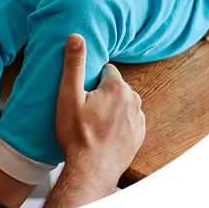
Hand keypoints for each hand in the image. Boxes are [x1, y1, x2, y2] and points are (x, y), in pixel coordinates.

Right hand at [55, 34, 144, 190]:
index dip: (92, 79)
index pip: (106, 69)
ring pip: (122, 103)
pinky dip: (118, 123)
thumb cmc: (78, 134)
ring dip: (111, 108)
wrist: (91, 171)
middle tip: (85, 108)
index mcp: (117, 87)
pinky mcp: (139, 136)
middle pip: (115, 86)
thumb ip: (74, 64)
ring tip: (93, 122)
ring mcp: (139, 120)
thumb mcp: (69, 95)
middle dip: (102, 93)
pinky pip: (128, 120)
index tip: (82, 92)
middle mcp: (133, 100)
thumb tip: (76, 36)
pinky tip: (103, 133)